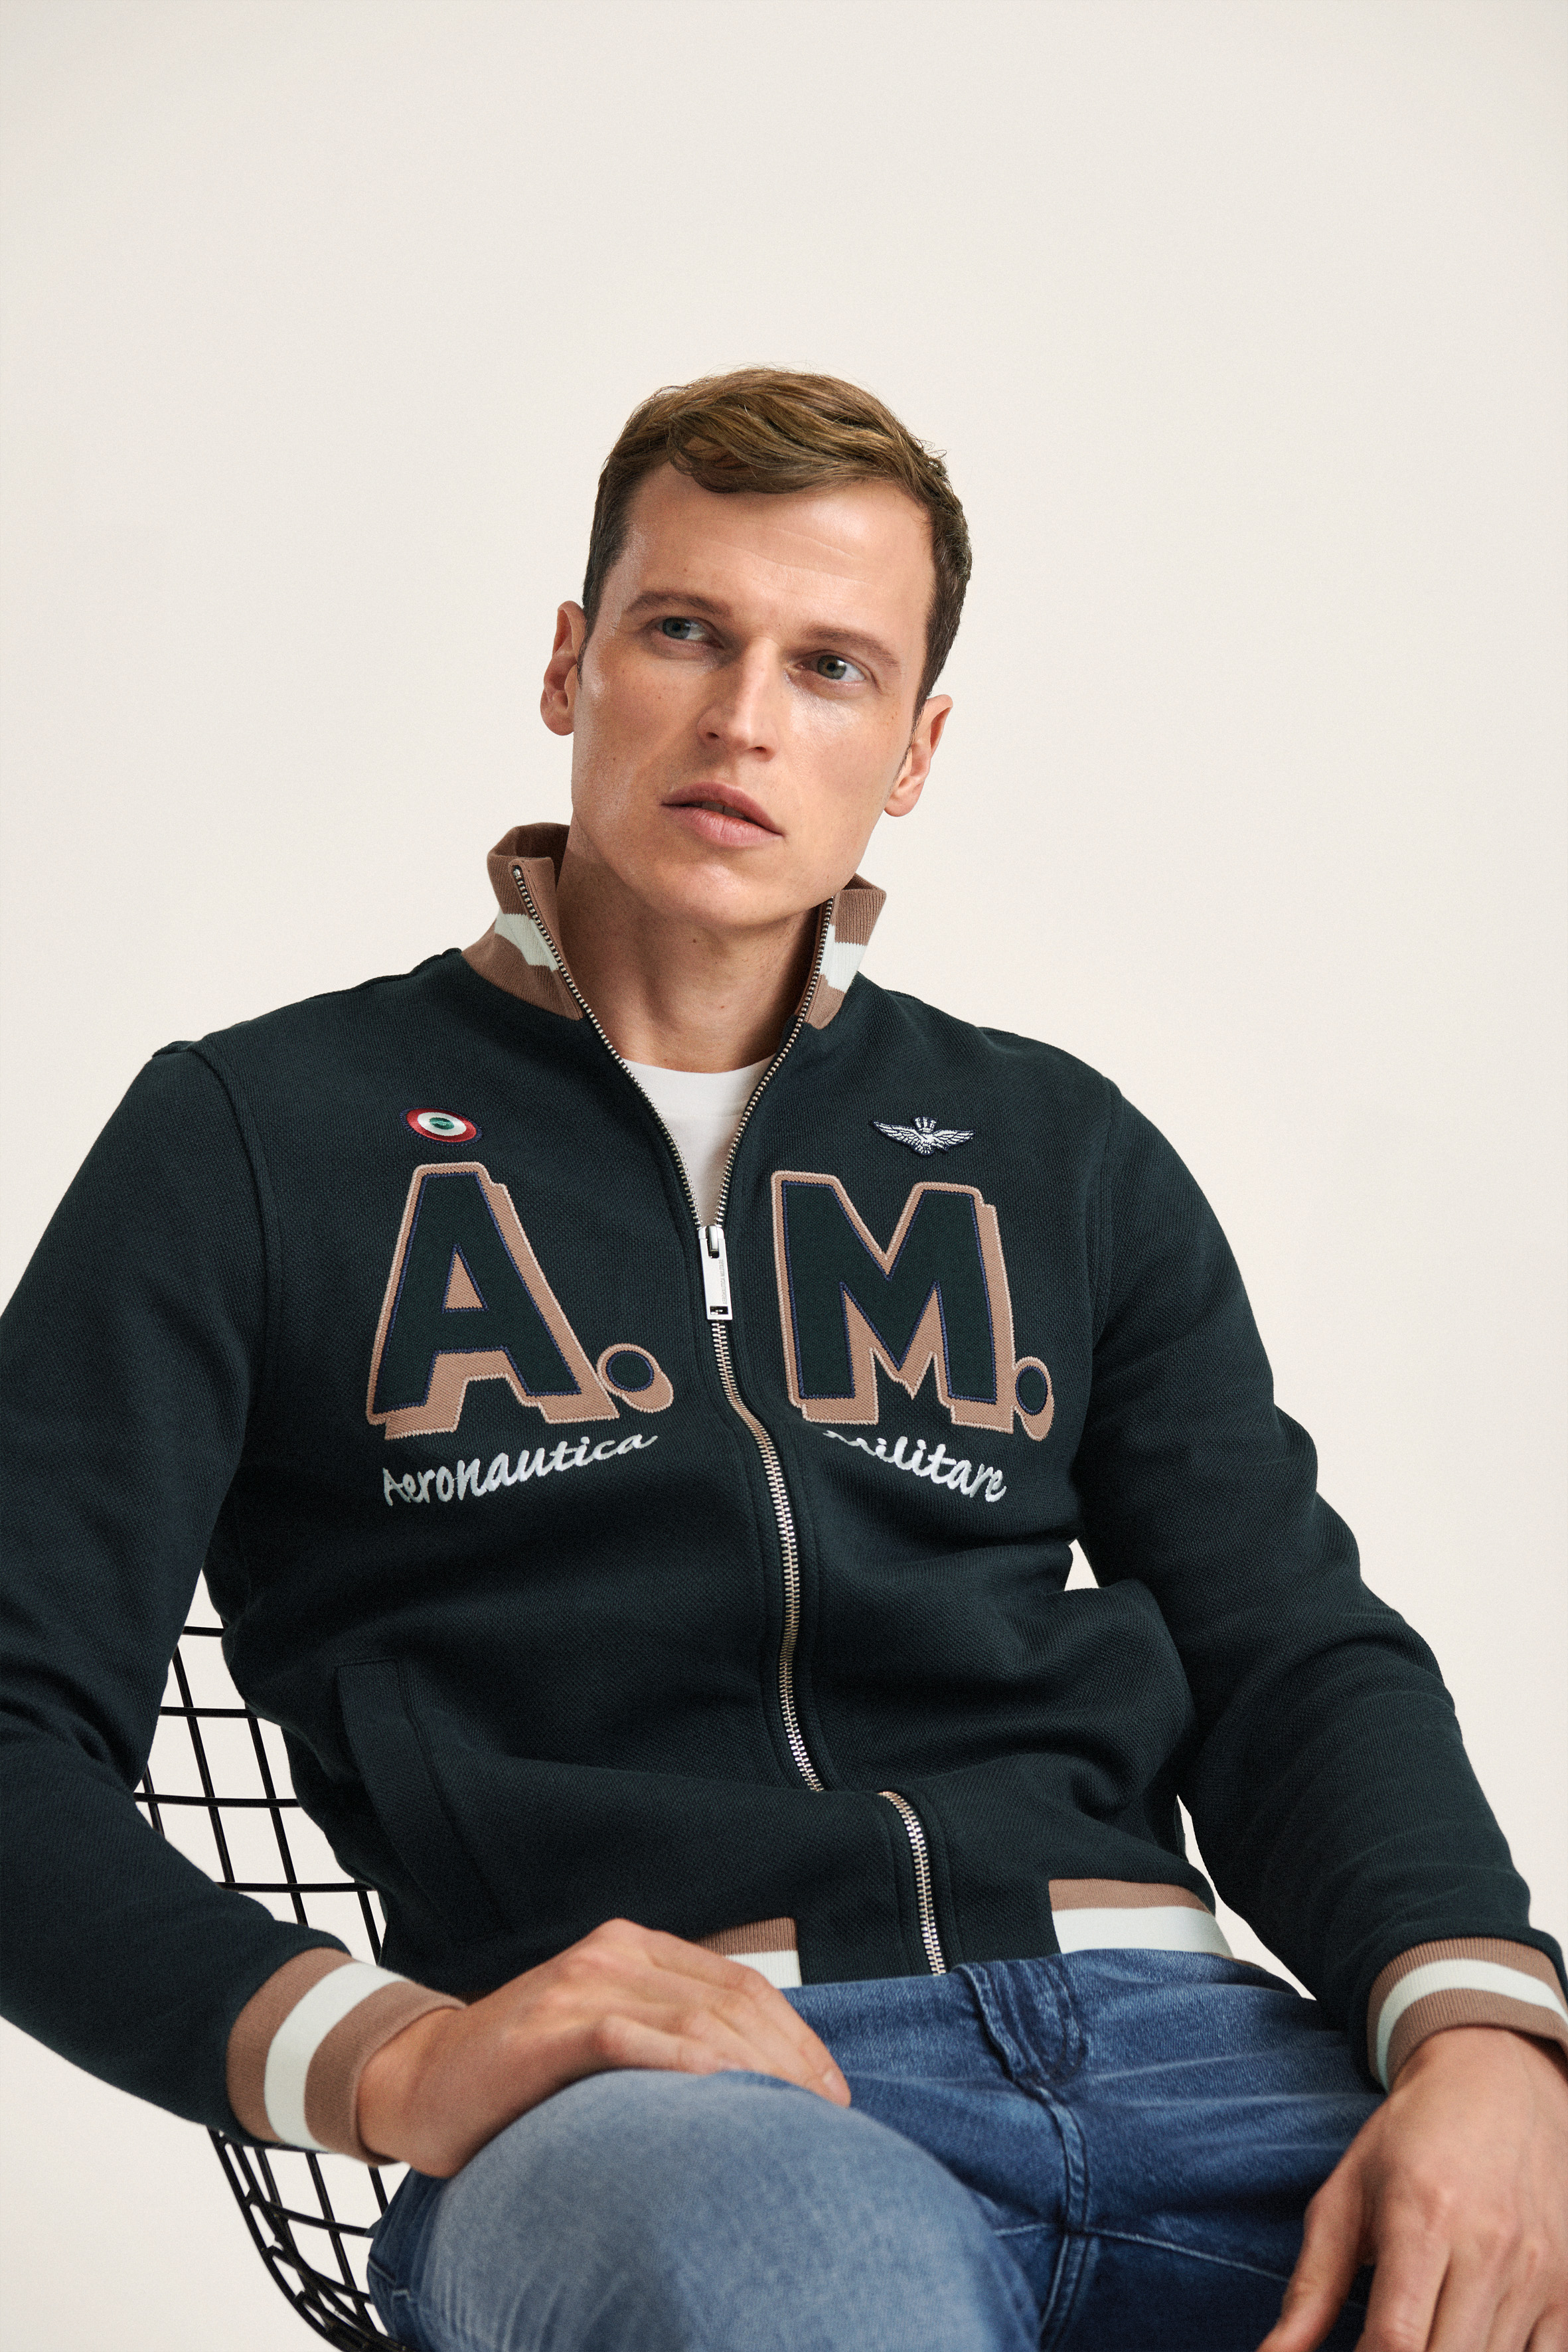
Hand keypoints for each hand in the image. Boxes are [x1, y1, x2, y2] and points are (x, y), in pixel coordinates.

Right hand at [356, 1915, 849, 2176]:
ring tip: (794, 2115)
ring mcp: (578, 1987)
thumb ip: (665, 2034)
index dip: (795, 2034)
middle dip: (790, 2056)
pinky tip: (722, 2094)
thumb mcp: (605, 2036)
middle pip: (728, 1999)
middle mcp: (612, 1955)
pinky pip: (632, 2038)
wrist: (418, 2081)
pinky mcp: (549, 2029)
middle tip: (828, 2114)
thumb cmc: (520, 2074)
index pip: (739, 1983)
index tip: (833, 2090)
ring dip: (755, 2065)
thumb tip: (754, 2077)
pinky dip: (685, 2064)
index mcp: (633, 1950)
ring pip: (693, 2015)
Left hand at [1259, 2026, 1567, 2351]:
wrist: (1498, 2084)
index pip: (1396, 2340)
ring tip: (1421, 2334)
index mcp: (1422, 2219)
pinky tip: (1464, 2338)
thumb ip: (1310, 2287)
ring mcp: (1538, 2274)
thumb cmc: (1408, 2141)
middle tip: (1383, 2345)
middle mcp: (1489, 2249)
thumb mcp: (1345, 2197)